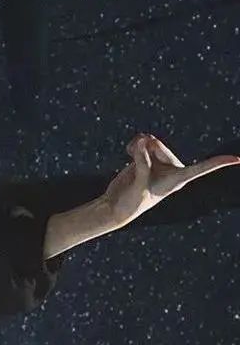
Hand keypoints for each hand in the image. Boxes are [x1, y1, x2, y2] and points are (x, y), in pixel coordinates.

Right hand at [100, 133, 239, 230]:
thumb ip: (143, 162)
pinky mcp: (146, 155)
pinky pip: (141, 140)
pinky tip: (127, 154)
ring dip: (137, 145)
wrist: (116, 204)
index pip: (202, 169)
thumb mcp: (139, 184)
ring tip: (131, 160)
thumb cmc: (131, 201)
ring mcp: (159, 161)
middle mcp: (172, 168)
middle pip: (160, 145)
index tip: (238, 160)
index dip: (219, 163)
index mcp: (178, 179)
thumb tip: (143, 140)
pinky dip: (132, 145)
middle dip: (146, 150)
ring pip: (150, 140)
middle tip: (138, 168)